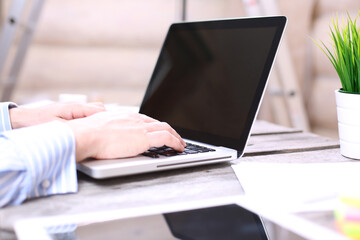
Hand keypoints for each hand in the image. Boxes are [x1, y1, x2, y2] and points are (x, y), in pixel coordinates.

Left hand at [9, 102, 105, 128]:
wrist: (23, 119)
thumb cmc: (37, 122)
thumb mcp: (58, 127)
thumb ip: (75, 127)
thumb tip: (90, 131)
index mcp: (75, 108)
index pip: (99, 110)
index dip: (108, 120)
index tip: (112, 129)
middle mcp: (76, 106)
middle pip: (99, 110)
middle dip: (106, 119)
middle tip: (110, 132)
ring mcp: (73, 109)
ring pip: (94, 112)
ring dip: (99, 120)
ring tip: (103, 132)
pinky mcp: (70, 113)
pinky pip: (87, 115)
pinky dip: (92, 122)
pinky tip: (92, 131)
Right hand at [66, 111, 185, 161]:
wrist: (86, 135)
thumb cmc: (86, 134)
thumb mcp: (97, 126)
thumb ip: (105, 127)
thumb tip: (103, 132)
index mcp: (124, 116)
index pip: (145, 119)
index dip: (154, 126)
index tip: (158, 130)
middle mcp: (134, 119)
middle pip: (157, 123)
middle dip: (168, 130)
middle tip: (175, 137)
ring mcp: (140, 128)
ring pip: (166, 129)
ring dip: (176, 136)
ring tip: (181, 144)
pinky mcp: (144, 138)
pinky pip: (166, 138)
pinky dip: (175, 142)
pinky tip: (179, 148)